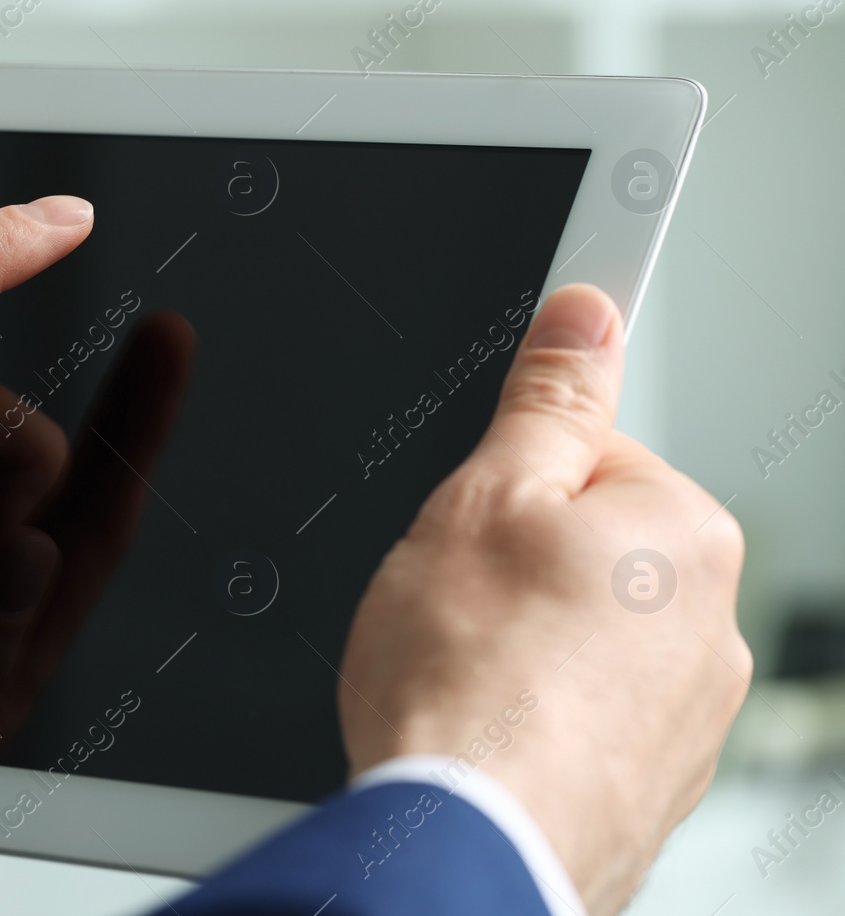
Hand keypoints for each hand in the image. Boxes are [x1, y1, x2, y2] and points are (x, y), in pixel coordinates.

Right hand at [338, 284, 748, 915]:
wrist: (463, 846)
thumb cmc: (467, 686)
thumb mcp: (481, 498)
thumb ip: (546, 401)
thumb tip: (587, 316)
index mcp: (680, 534)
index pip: (594, 452)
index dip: (516, 466)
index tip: (502, 461)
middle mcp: (711, 626)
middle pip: (590, 546)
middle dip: (518, 561)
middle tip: (453, 597)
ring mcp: (689, 715)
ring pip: (584, 633)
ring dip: (525, 639)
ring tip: (461, 670)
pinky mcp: (652, 782)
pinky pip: (585, 710)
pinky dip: (539, 709)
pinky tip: (486, 723)